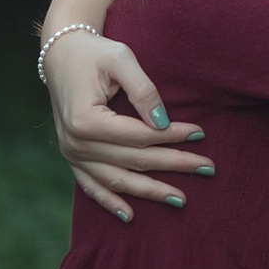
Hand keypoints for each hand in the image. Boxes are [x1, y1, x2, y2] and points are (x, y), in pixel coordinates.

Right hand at [43, 29, 210, 221]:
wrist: (60, 56)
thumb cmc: (94, 53)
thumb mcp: (121, 59)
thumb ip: (143, 90)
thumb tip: (163, 122)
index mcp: (86, 120)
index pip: (139, 136)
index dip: (172, 136)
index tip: (200, 133)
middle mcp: (76, 144)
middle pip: (134, 160)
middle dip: (173, 165)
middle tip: (208, 168)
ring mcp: (72, 155)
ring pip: (117, 180)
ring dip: (150, 192)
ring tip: (181, 199)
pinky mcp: (72, 158)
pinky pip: (92, 187)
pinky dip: (110, 202)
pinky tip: (130, 216)